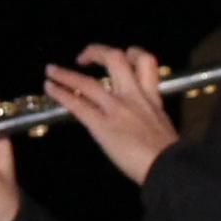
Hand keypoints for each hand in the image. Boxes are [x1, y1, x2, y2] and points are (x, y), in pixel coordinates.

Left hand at [45, 45, 178, 186]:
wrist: (168, 168)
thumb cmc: (170, 155)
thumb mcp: (164, 126)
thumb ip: (150, 116)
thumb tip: (141, 120)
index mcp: (152, 98)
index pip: (145, 63)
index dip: (133, 53)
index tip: (123, 55)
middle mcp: (133, 96)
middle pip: (115, 59)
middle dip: (97, 52)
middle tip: (84, 57)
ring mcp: (116, 109)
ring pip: (87, 83)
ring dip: (65, 74)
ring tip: (51, 71)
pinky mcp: (102, 125)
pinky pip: (77, 105)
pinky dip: (61, 94)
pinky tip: (50, 88)